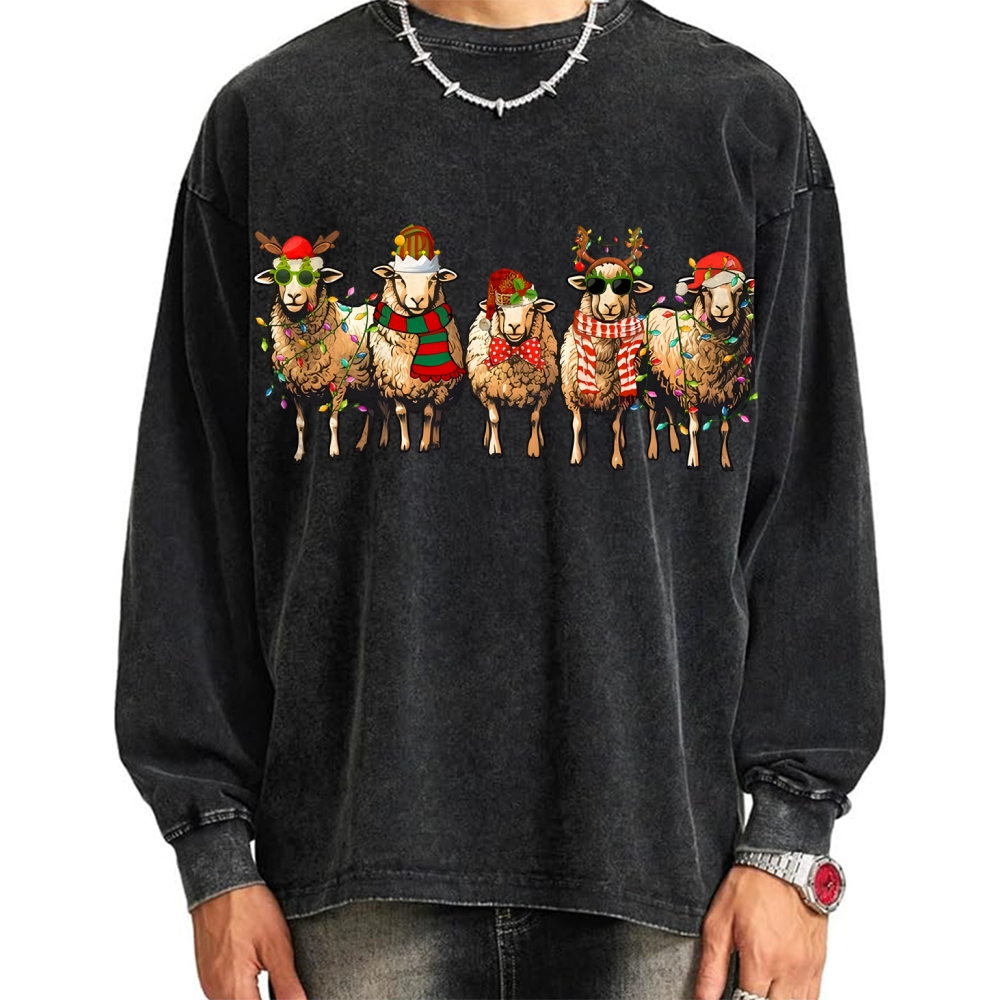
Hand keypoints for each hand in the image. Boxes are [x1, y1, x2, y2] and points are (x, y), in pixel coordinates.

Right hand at [191, 884, 306, 999]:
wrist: (220, 884)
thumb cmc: (247, 908)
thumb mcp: (277, 946)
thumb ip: (287, 985)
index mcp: (234, 990)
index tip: (291, 995)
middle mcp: (216, 993)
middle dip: (266, 999)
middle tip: (285, 989)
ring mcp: (209, 984)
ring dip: (254, 998)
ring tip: (274, 982)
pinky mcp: (208, 974)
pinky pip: (225, 994)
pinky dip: (243, 992)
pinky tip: (258, 977)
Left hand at [694, 865, 827, 999]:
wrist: (785, 862)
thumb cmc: (752, 885)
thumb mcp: (718, 923)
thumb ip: (711, 968)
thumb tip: (704, 999)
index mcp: (762, 960)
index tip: (728, 996)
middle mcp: (789, 969)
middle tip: (743, 991)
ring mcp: (808, 968)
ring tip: (759, 991)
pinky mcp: (819, 963)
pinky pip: (814, 997)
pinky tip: (781, 994)